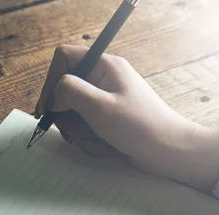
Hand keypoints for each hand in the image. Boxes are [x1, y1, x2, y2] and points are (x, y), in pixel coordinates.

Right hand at [35, 45, 218, 187]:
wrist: (169, 152)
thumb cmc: (140, 126)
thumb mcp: (99, 107)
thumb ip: (70, 92)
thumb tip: (54, 96)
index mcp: (104, 66)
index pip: (64, 58)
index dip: (51, 80)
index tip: (50, 106)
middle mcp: (104, 80)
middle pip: (64, 89)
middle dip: (65, 114)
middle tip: (73, 130)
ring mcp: (105, 101)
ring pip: (73, 113)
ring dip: (78, 130)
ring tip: (96, 140)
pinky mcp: (108, 120)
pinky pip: (85, 128)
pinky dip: (90, 140)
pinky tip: (106, 146)